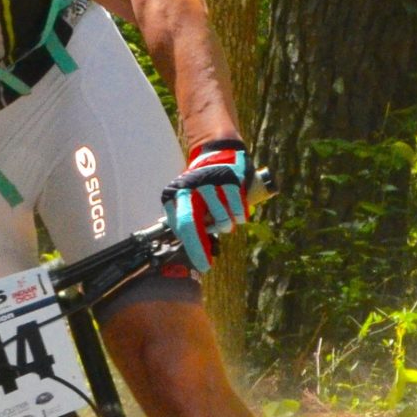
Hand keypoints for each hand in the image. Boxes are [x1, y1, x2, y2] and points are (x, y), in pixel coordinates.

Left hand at [162, 138, 253, 272]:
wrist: (219, 150)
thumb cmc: (203, 182)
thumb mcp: (188, 197)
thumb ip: (186, 219)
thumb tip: (192, 250)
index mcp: (175, 192)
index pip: (180, 226)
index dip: (191, 246)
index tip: (201, 263)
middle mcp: (189, 186)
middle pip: (191, 224)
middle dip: (198, 249)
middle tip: (205, 266)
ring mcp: (209, 182)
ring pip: (222, 221)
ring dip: (226, 226)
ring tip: (226, 217)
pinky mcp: (230, 178)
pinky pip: (238, 211)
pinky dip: (240, 217)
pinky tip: (239, 215)